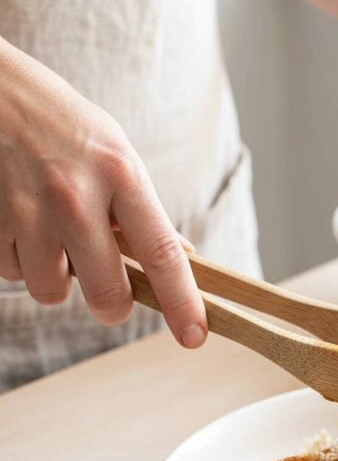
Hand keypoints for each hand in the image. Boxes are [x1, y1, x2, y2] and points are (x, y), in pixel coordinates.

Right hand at [0, 40, 206, 346]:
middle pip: (107, 294)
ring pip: (52, 291)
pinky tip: (18, 221)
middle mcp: (75, 195)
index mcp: (120, 173)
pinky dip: (18, 259)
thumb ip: (143, 209)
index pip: (162, 254)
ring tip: (49, 233)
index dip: (183, 302)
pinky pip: (12, 274)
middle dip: (112, 307)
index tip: (195, 336)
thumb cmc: (59, 124)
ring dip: (54, 276)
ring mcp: (28, 210)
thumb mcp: (113, 152)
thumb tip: (185, 258)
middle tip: (110, 297)